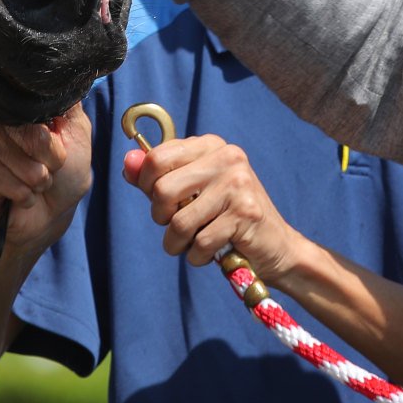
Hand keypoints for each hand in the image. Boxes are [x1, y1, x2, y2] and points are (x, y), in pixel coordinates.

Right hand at [0, 107, 93, 256]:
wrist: (50, 214)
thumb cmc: (67, 175)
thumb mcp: (78, 136)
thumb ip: (70, 107)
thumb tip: (63, 76)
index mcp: (29, 110)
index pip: (42, 114)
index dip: (55, 144)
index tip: (60, 153)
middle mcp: (6, 122)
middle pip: (33, 139)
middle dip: (49, 164)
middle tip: (47, 170)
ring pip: (22, 165)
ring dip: (36, 183)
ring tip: (34, 183)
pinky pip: (5, 182)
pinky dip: (23, 195)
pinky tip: (21, 194)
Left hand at [122, 135, 310, 286]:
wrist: (275, 246)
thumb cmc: (226, 217)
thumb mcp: (190, 191)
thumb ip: (157, 177)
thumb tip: (128, 161)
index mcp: (210, 145)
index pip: (156, 158)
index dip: (146, 185)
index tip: (161, 201)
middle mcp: (226, 158)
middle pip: (162, 190)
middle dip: (161, 217)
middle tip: (176, 225)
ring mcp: (238, 184)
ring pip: (179, 222)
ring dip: (177, 243)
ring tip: (191, 244)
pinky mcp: (245, 213)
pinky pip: (200, 242)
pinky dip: (197, 256)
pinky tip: (210, 252)